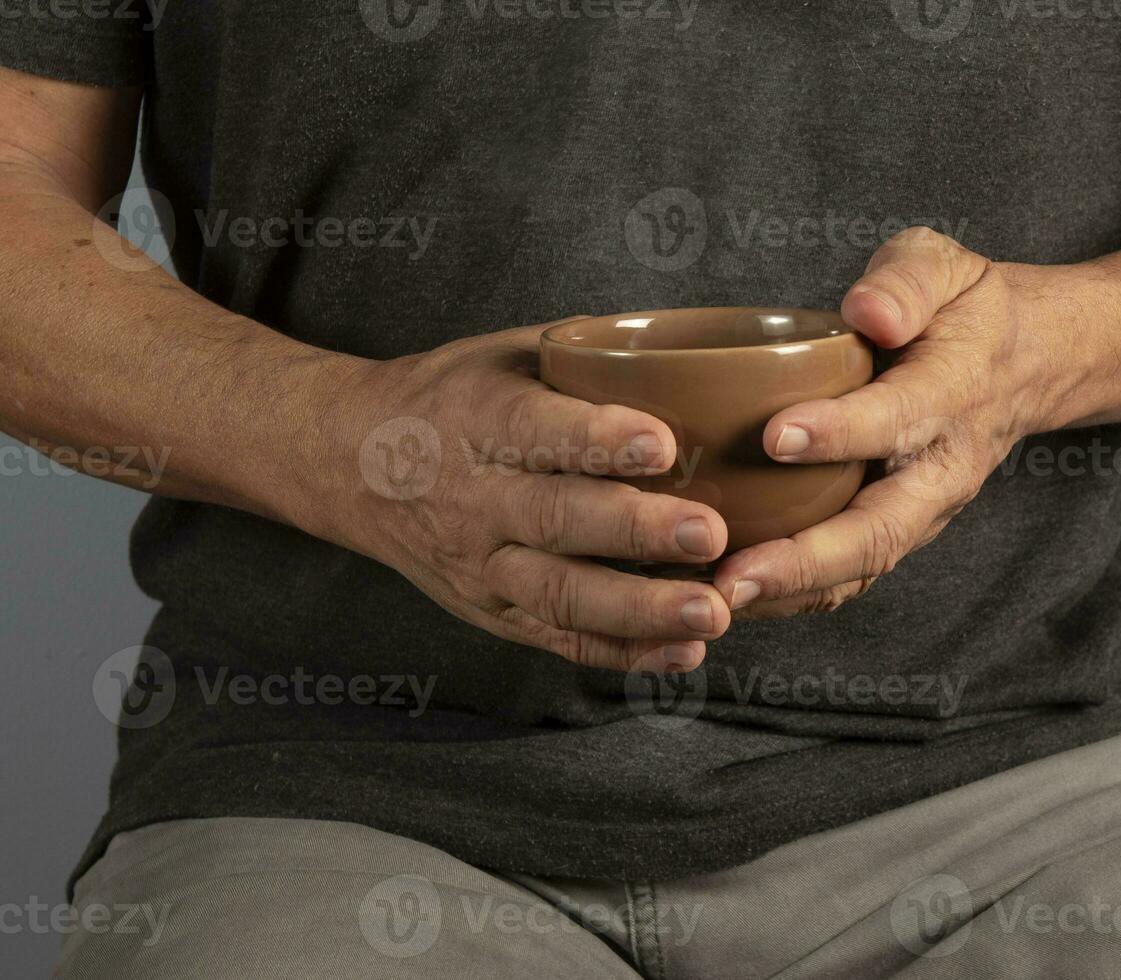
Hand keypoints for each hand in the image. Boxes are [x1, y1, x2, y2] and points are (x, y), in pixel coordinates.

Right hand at [332, 318, 731, 671]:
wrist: (352, 462)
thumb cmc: (454, 397)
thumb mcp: (504, 354)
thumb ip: (587, 356)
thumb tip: (696, 350)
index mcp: (478, 419)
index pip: (537, 430)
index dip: (599, 438)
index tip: (663, 443)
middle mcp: (476, 498)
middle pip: (556, 520)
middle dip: (637, 530)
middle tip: (710, 532)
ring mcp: (481, 564)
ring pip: (560, 595)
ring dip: (640, 609)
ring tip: (711, 612)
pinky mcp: (492, 610)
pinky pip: (559, 640)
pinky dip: (623, 653)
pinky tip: (683, 653)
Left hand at [713, 227, 1054, 617]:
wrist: (1030, 362)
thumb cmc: (966, 309)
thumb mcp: (944, 266)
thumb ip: (906, 282)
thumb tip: (867, 312)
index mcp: (952, 392)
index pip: (895, 417)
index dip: (838, 430)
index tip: (774, 436)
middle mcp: (942, 467)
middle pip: (879, 529)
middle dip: (804, 559)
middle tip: (734, 574)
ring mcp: (926, 509)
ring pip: (863, 565)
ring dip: (792, 591)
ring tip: (720, 601)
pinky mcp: (904, 529)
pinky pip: (853, 574)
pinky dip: (797, 595)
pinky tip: (734, 598)